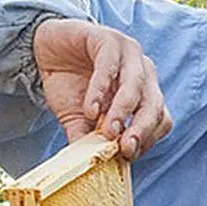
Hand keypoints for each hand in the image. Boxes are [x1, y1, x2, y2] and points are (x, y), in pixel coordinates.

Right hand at [33, 17, 172, 155]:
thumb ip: (90, 140)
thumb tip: (95, 166)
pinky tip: (90, 109)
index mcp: (145, 94)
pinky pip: (109, 66)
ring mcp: (128, 53)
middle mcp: (143, 73)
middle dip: (142, 129)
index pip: (160, 120)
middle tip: (125, 147)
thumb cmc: (70, 85)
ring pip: (136, 85)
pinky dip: (100, 90)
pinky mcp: (107, 39)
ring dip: (123, 111)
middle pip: (155, 104)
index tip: (128, 155)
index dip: (148, 139)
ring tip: (107, 131)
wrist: (46, 50)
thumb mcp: (79, 121)